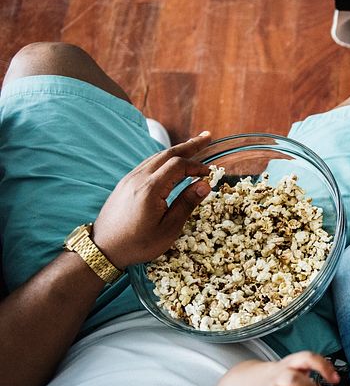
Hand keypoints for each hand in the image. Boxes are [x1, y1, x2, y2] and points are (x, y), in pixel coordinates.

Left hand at [91, 132, 213, 267]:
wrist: (102, 249)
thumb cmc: (138, 243)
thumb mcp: (168, 229)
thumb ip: (186, 204)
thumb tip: (205, 184)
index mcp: (150, 189)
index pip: (178, 165)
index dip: (196, 166)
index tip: (210, 173)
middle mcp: (138, 178)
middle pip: (167, 154)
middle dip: (189, 145)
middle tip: (208, 137)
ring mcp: (129, 179)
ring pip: (156, 157)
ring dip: (176, 150)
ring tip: (193, 145)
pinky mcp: (125, 183)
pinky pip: (148, 164)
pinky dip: (164, 159)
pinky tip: (171, 162)